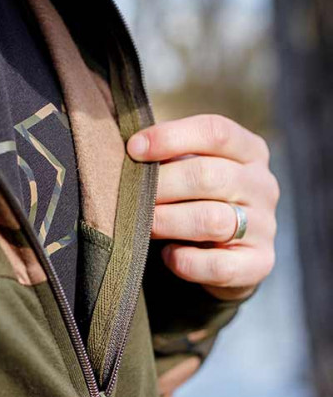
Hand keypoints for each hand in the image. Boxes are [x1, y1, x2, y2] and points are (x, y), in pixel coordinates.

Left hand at [128, 115, 278, 300]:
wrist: (229, 258)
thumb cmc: (199, 202)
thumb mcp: (193, 171)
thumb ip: (172, 158)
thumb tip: (131, 151)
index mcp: (250, 151)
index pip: (215, 132)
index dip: (170, 137)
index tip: (133, 149)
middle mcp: (263, 185)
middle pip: (209, 175)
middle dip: (162, 185)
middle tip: (132, 196)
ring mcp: (265, 226)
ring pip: (211, 220)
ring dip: (167, 221)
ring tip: (144, 224)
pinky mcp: (259, 263)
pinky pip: (216, 264)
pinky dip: (184, 260)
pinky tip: (169, 254)